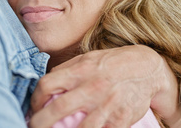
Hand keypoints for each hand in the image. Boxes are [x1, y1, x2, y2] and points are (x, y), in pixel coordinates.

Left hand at [29, 45, 180, 127]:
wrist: (146, 67)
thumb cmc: (111, 63)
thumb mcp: (87, 59)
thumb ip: (66, 70)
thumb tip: (45, 85)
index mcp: (80, 71)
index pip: (48, 84)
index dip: (34, 99)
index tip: (33, 109)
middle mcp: (92, 87)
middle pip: (58, 108)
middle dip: (40, 122)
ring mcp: (108, 104)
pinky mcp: (122, 118)